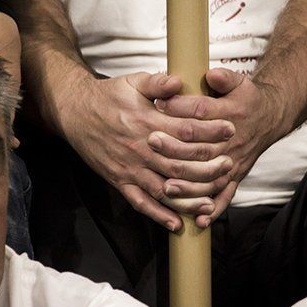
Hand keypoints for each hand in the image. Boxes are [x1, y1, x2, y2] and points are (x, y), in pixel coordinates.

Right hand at [59, 72, 235, 230]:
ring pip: (165, 188)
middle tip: (229, 165)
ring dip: (190, 197)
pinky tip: (177, 224)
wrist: (75, 113)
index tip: (231, 129)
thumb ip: (157, 83)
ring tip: (212, 200)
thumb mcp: (132, 82)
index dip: (211, 130)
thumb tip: (179, 82)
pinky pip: (141, 203)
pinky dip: (159, 216)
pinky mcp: (120, 182)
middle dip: (208, 166)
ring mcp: (130, 168)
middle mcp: (140, 148)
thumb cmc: (108, 96)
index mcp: (146, 121)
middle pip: (180, 163)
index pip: (186, 129)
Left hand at [154, 67, 286, 225]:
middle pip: (202, 147)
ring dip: (190, 184)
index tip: (158, 104)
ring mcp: (234, 161)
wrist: (270, 118)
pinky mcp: (235, 176)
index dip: (181, 107)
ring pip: (210, 176)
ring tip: (167, 188)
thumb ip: (225, 77)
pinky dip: (213, 209)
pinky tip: (198, 220)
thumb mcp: (239, 82)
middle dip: (176, 147)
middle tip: (151, 142)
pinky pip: (225, 195)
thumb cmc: (247, 100)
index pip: (202, 111)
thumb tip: (212, 74)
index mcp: (230, 114)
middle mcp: (232, 141)